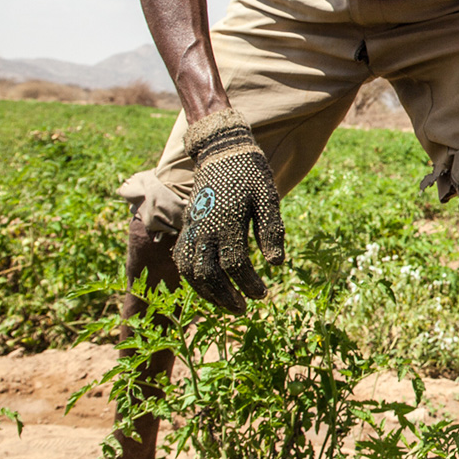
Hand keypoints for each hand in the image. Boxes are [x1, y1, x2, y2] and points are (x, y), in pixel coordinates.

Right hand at [173, 109, 285, 312]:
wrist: (222, 150)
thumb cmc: (250, 174)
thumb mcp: (268, 198)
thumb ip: (271, 230)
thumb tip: (276, 264)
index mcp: (226, 221)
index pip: (235, 264)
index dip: (248, 284)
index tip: (263, 295)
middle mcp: (204, 228)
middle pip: (207, 274)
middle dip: (225, 296)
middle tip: (243, 308)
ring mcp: (192, 227)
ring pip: (190, 270)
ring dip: (206, 292)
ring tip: (225, 303)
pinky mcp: (187, 226)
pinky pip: (182, 258)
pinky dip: (191, 277)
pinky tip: (207, 286)